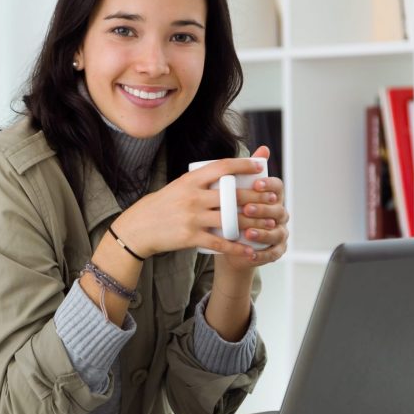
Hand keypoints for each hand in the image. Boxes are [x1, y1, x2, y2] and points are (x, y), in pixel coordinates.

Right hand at [110, 157, 267, 256]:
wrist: (139, 228)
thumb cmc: (163, 205)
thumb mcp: (180, 186)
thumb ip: (202, 180)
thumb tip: (228, 171)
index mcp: (190, 180)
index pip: (222, 167)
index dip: (243, 164)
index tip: (260, 165)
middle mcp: (192, 196)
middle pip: (232, 194)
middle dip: (257, 196)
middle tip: (273, 198)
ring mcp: (192, 217)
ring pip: (230, 219)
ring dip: (253, 223)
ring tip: (269, 224)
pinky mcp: (190, 237)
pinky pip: (219, 242)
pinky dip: (236, 247)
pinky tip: (249, 250)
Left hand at [219, 146, 289, 271]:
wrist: (230, 243)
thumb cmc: (232, 213)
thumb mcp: (231, 192)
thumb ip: (239, 171)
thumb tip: (256, 148)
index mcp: (272, 197)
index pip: (277, 187)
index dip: (269, 185)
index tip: (255, 184)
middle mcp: (279, 214)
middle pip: (278, 209)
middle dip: (263, 209)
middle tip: (247, 209)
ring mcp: (280, 232)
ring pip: (277, 232)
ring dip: (263, 232)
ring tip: (248, 233)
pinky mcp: (276, 250)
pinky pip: (273, 253)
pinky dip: (262, 254)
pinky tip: (251, 254)